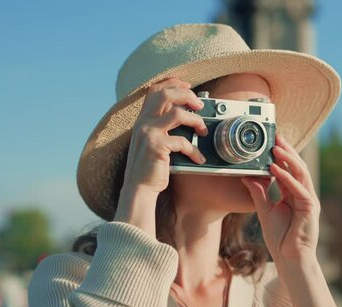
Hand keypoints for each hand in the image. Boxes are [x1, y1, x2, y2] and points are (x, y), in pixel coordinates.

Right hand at [114, 78, 207, 234]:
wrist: (139, 187)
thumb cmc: (150, 166)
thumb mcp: (152, 142)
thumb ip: (161, 127)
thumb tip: (185, 115)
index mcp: (142, 119)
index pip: (155, 90)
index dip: (172, 83)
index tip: (188, 86)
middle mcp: (143, 123)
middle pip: (165, 94)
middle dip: (187, 95)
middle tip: (200, 105)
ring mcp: (148, 133)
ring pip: (177, 113)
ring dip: (195, 120)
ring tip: (203, 131)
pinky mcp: (156, 146)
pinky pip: (182, 141)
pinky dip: (194, 150)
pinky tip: (198, 158)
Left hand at [241, 134, 319, 261]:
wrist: (289, 257)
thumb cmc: (280, 237)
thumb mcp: (264, 210)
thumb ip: (258, 192)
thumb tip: (247, 176)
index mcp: (293, 194)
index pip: (288, 169)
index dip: (281, 155)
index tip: (271, 142)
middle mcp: (303, 194)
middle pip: (296, 167)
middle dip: (287, 151)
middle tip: (276, 137)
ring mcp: (308, 200)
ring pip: (300, 173)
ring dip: (288, 159)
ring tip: (276, 148)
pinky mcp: (310, 208)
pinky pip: (299, 189)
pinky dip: (287, 178)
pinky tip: (276, 169)